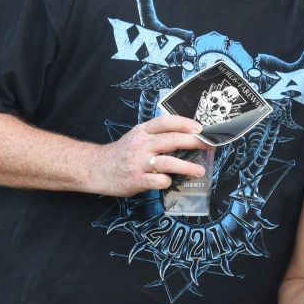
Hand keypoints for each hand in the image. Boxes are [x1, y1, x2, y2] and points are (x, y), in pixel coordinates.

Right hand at [88, 114, 208, 196]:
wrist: (95, 168)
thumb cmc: (122, 153)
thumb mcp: (137, 137)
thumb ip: (157, 135)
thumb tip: (188, 135)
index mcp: (142, 131)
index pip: (166, 122)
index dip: (185, 123)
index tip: (200, 128)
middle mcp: (141, 145)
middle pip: (172, 140)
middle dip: (194, 142)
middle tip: (209, 146)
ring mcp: (138, 163)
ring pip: (168, 162)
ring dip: (187, 167)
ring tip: (200, 171)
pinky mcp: (136, 180)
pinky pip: (158, 181)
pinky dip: (167, 181)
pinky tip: (169, 181)